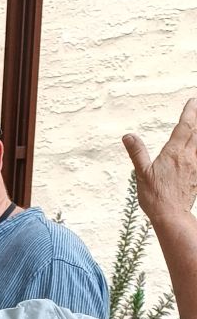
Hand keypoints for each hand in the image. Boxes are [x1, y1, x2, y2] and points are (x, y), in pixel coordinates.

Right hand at [123, 97, 196, 227]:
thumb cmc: (155, 197)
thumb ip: (137, 153)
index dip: (189, 112)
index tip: (192, 101)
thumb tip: (128, 136)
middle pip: (196, 131)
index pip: (185, 126)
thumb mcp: (142, 174)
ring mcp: (195, 165)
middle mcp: (188, 156)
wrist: (171, 216)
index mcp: (174, 153)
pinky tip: (196, 147)